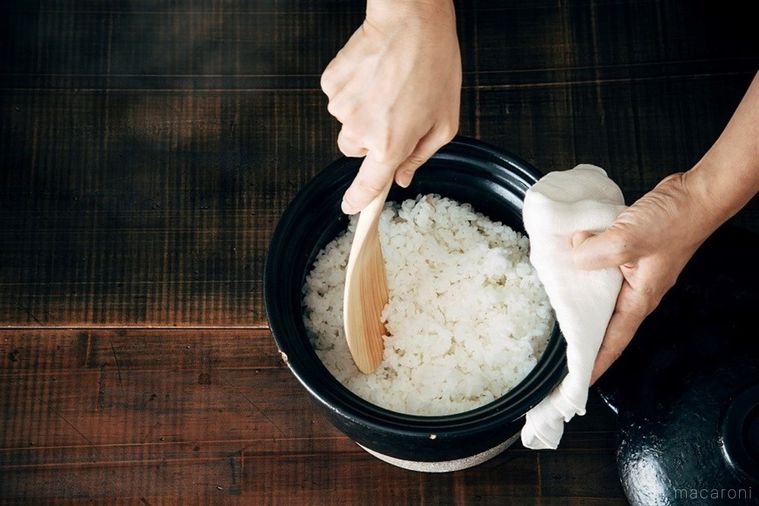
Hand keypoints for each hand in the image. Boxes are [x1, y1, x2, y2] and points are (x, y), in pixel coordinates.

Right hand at [320, 0, 461, 213]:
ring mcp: (342, 107)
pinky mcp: (331, 84)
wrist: (410, 21)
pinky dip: (353, 89)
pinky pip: (339, 97)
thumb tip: (401, 178)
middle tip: (394, 111)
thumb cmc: (434, 66)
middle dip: (371, 138)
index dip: (359, 200)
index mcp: (390, 144)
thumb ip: (420, 155)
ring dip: (363, 111)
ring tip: (387, 85)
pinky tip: (372, 72)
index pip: (368, 185)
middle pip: (355, 150)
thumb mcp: (444, 121)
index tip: (352, 207)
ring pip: (347, 122)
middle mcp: (360, 131)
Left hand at [571, 172, 719, 382]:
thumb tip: (572, 257)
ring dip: (578, 299)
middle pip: (602, 322)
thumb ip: (594, 253)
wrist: (695, 194)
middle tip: (554, 349)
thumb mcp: (628, 238)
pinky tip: (567, 263)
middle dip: (580, 336)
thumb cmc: (674, 220)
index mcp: (639, 299)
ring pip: (599, 293)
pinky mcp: (629, 254)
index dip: (592, 363)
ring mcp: (633, 273)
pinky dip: (584, 268)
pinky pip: (601, 268)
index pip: (611, 342)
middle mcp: (636, 291)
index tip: (573, 383)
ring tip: (551, 310)